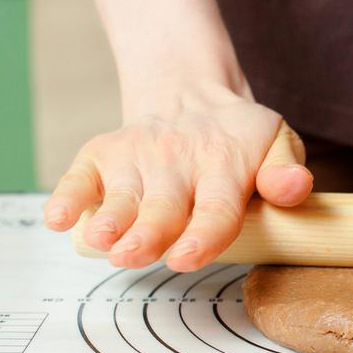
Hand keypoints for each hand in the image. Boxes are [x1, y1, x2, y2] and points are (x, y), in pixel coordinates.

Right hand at [41, 83, 311, 271]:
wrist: (191, 95)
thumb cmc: (239, 139)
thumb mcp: (277, 143)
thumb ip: (285, 171)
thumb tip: (293, 189)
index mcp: (224, 165)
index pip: (216, 207)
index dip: (202, 234)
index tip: (186, 256)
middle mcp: (177, 161)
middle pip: (162, 207)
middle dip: (146, 234)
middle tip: (132, 256)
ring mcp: (137, 158)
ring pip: (121, 197)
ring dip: (108, 220)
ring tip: (100, 239)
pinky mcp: (104, 155)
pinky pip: (81, 176)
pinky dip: (67, 196)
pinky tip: (59, 219)